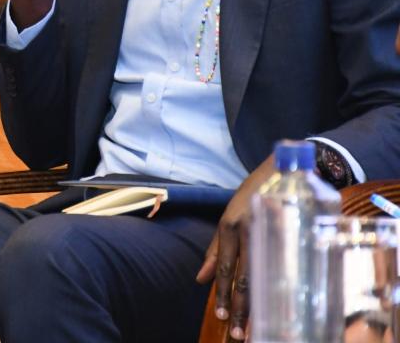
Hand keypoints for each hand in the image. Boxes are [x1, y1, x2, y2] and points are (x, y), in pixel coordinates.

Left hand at [196, 157, 275, 340]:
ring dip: (258, 304)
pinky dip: (282, 287)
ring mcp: (270, 230)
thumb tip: (201, 279)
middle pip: (243, 276)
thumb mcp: (229, 217)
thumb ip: (215, 249)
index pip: (224, 267)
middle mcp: (247, 229)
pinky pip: (285, 264)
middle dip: (239, 308)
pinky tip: (282, 305)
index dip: (222, 293)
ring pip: (263, 275)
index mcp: (229, 226)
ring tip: (255, 328)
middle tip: (237, 334)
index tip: (220, 317)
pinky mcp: (291, 230)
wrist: (285, 166)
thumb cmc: (254, 194)